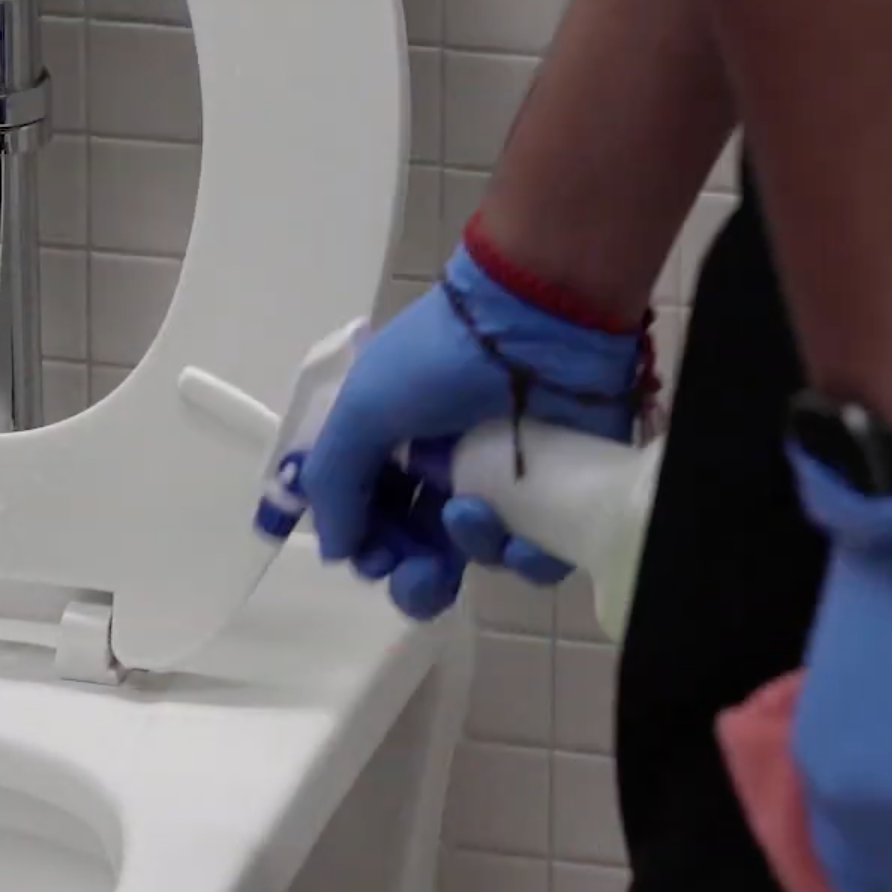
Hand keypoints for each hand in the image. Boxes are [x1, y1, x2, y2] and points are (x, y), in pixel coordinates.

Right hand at [299, 241, 647, 620]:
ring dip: (465, 548)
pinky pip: (538, 557)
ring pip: (477, 557)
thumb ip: (334, 482)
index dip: (366, 547)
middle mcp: (446, 474)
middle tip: (412, 566)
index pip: (372, 521)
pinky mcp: (557, 495)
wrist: (536, 318)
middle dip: (411, 573)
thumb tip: (334, 551)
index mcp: (395, 451)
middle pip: (421, 553)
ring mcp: (504, 487)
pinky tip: (518, 533)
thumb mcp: (361, 408)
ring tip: (469, 511)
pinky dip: (525, 557)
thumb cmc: (438, 357)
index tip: (367, 554)